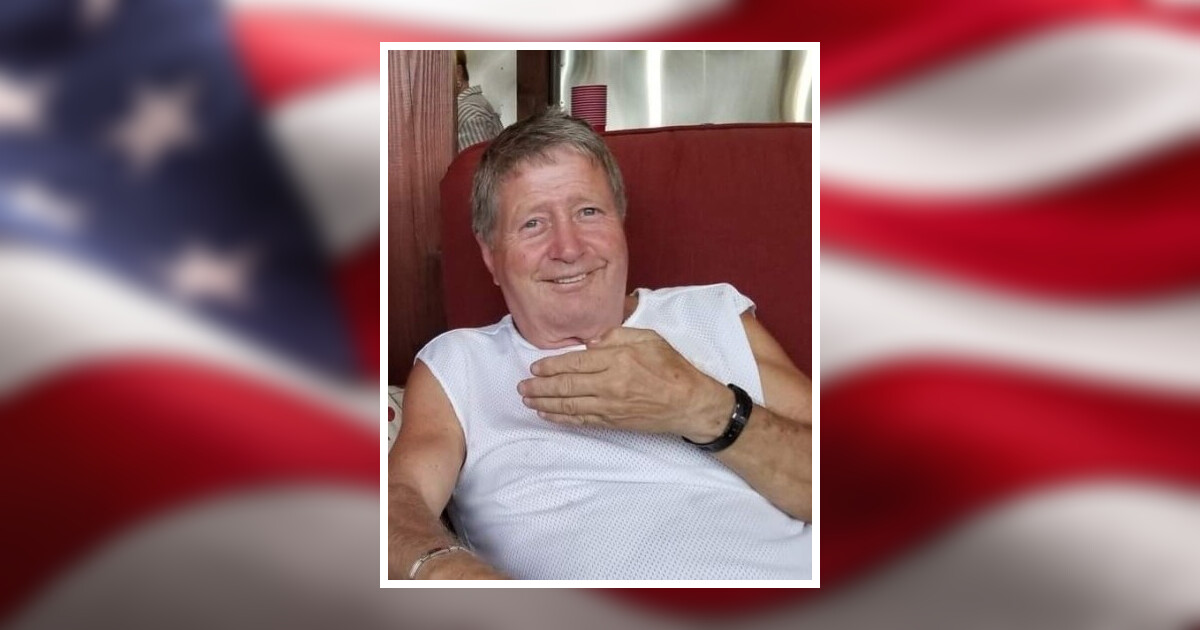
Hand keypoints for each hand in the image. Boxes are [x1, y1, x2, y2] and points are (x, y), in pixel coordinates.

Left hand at [517, 327, 730, 440]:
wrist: (689, 403)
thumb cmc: (672, 368)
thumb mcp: (649, 339)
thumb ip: (618, 335)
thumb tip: (591, 341)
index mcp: (618, 360)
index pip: (575, 363)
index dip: (551, 366)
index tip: (535, 366)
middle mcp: (610, 385)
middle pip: (566, 386)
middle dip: (540, 387)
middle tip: (522, 386)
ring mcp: (610, 406)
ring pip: (569, 405)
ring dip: (544, 403)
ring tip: (527, 400)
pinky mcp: (613, 421)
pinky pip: (581, 420)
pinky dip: (561, 418)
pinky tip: (548, 415)